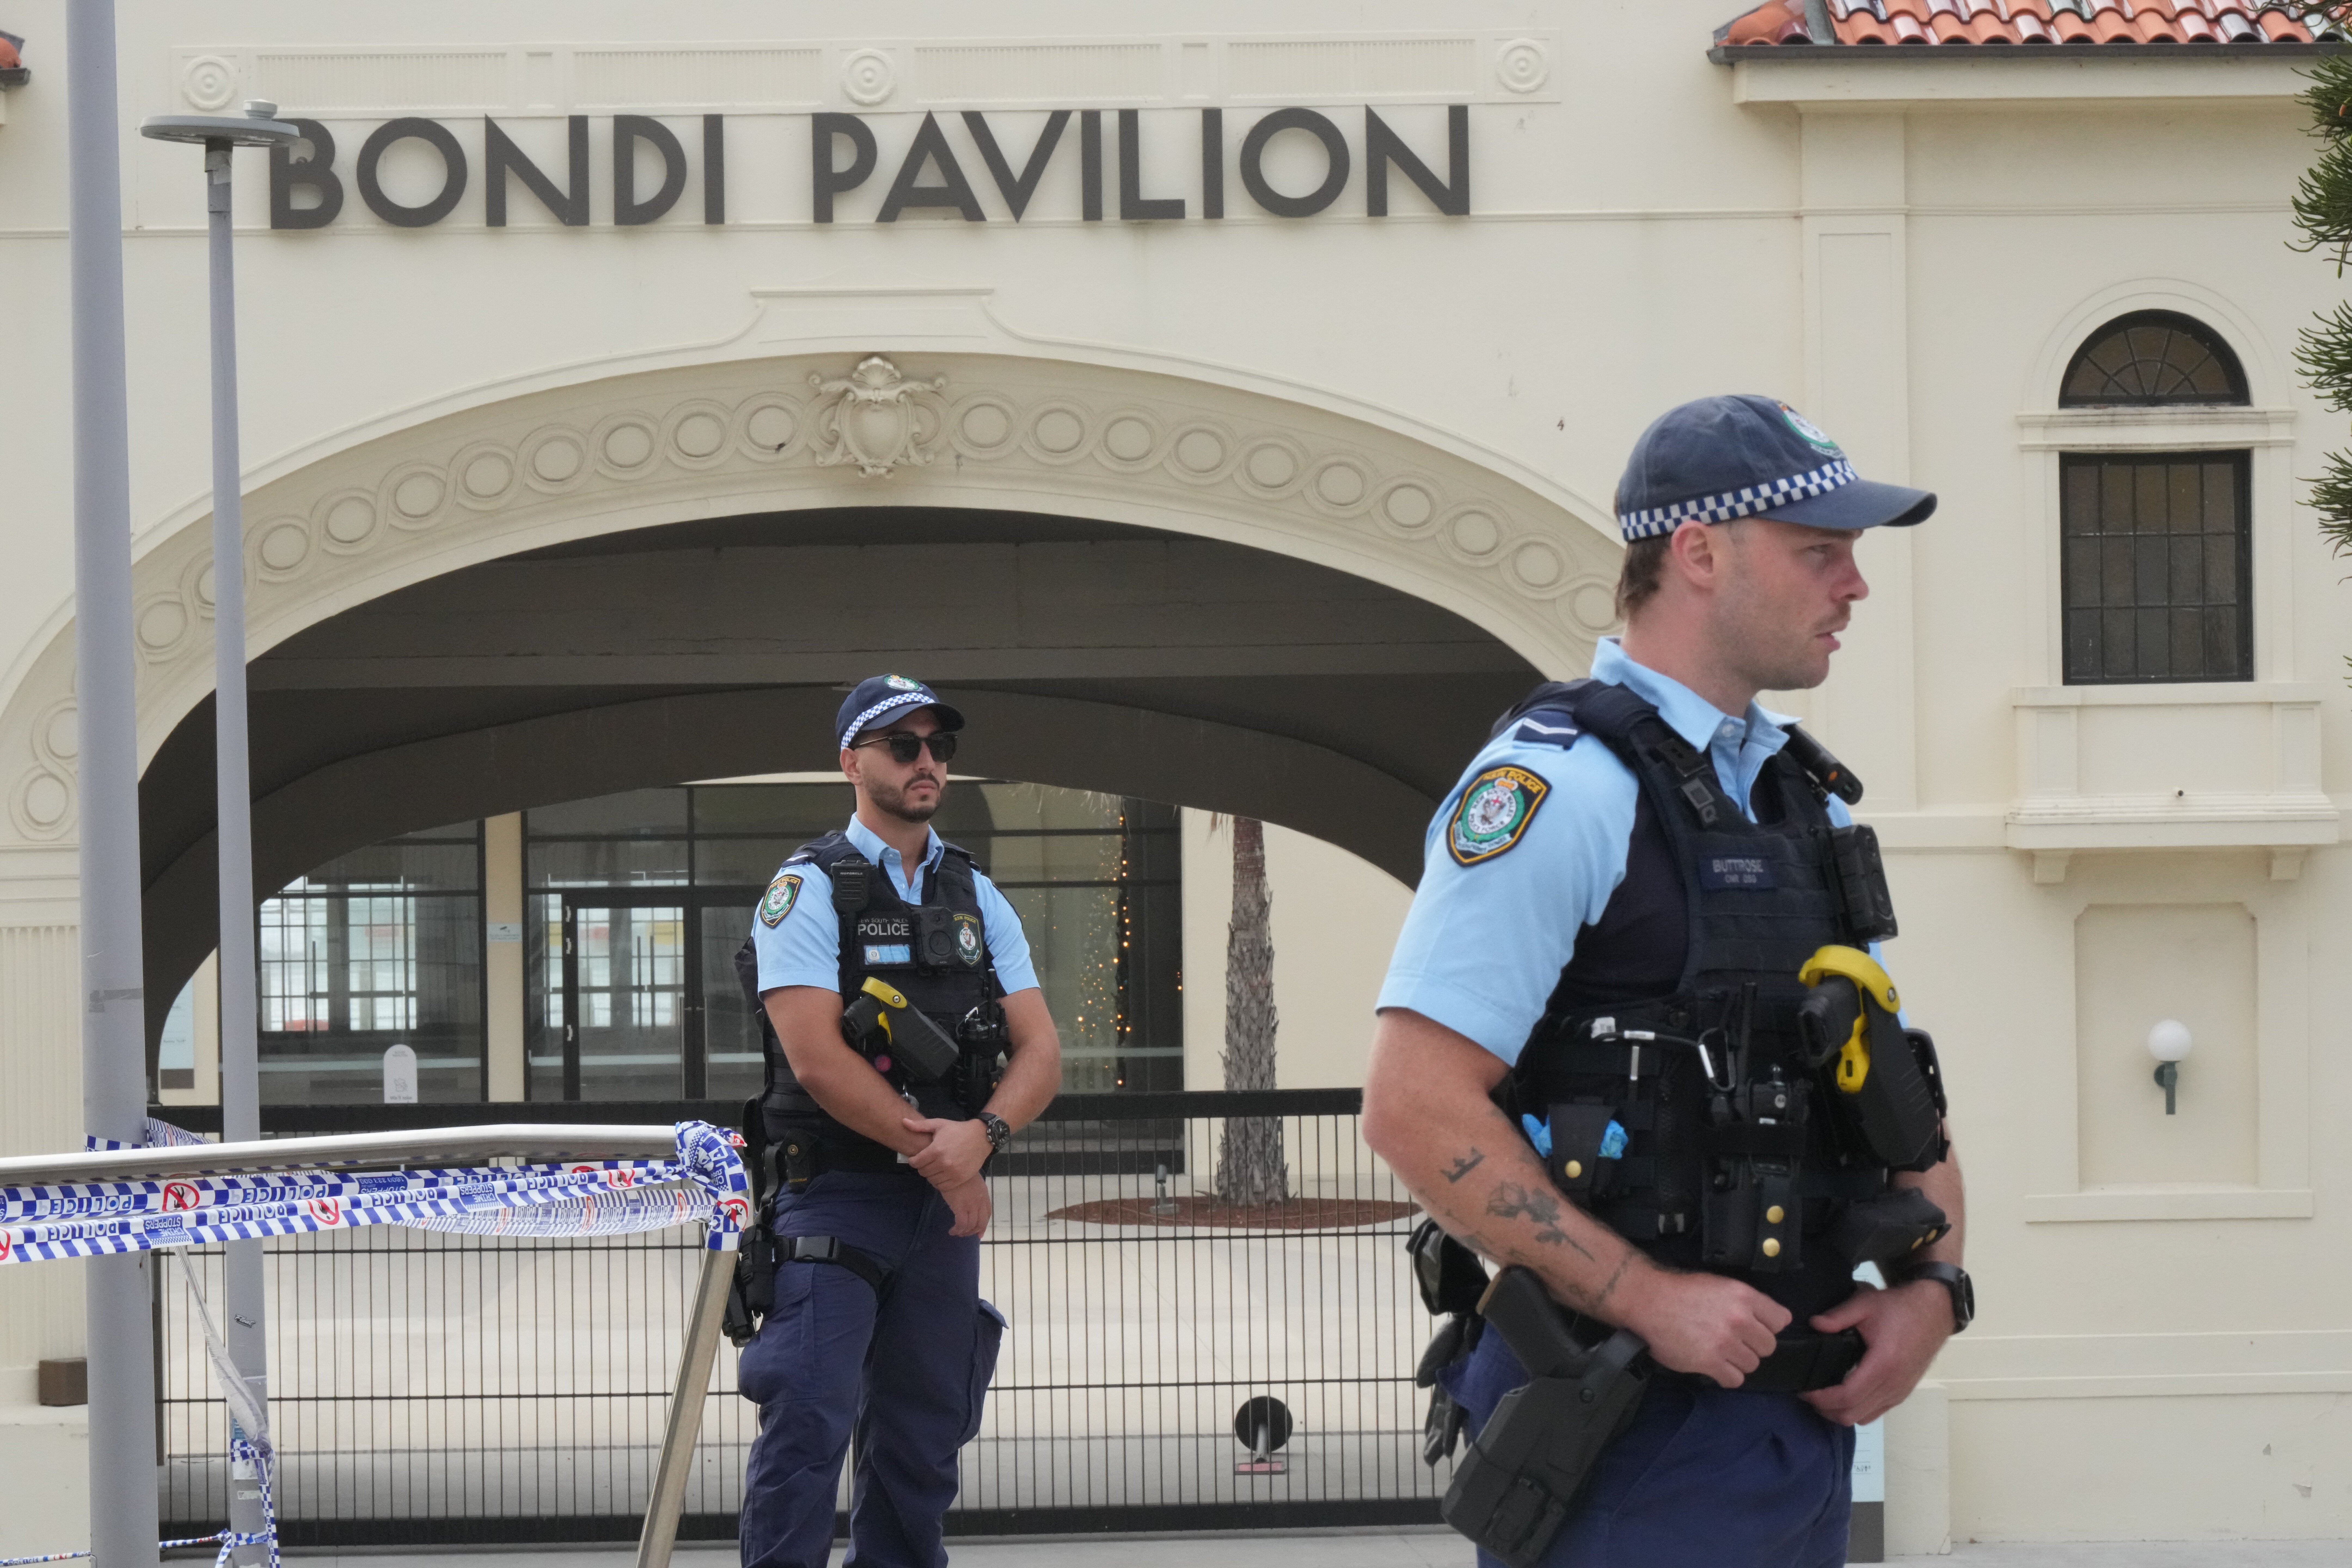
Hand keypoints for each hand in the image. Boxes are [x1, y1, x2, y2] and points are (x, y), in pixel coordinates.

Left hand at [903, 1116, 991, 1190]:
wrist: (981, 1137)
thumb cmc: (958, 1130)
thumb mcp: (939, 1125)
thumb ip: (920, 1126)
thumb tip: (903, 1122)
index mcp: (936, 1150)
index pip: (916, 1163)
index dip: (913, 1160)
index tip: (916, 1158)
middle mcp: (943, 1163)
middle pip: (923, 1172)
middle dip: (922, 1167)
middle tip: (927, 1162)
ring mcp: (952, 1172)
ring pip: (932, 1180)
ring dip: (931, 1174)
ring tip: (935, 1167)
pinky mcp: (959, 1178)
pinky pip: (942, 1186)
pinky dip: (939, 1182)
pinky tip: (942, 1174)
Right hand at [941, 1175, 991, 1237]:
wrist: (953, 1168)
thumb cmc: (960, 1173)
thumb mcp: (973, 1182)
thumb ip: (974, 1193)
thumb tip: (970, 1201)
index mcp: (984, 1195)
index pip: (987, 1214)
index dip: (983, 1225)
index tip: (980, 1233)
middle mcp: (980, 1202)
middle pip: (980, 1222)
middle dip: (974, 1231)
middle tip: (965, 1234)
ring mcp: (971, 1205)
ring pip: (971, 1225)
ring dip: (964, 1232)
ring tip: (957, 1233)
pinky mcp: (961, 1207)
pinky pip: (961, 1224)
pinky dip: (957, 1230)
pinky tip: (952, 1231)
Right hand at [1615, 1266, 1791, 1387]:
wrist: (1648, 1300)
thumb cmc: (1682, 1291)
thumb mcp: (1720, 1285)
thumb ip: (1745, 1302)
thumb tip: (1764, 1322)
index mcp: (1744, 1296)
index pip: (1781, 1319)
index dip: (1769, 1325)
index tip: (1756, 1327)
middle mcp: (1739, 1319)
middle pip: (1769, 1345)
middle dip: (1753, 1345)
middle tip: (1734, 1341)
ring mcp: (1725, 1342)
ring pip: (1752, 1364)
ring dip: (1738, 1361)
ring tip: (1720, 1352)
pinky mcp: (1710, 1362)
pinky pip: (1735, 1379)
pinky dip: (1726, 1375)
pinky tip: (1714, 1365)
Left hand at [1802, 1280, 1952, 1425]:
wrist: (1935, 1312)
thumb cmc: (1900, 1308)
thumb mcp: (1866, 1303)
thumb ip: (1838, 1315)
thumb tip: (1814, 1324)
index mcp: (1883, 1366)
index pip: (1847, 1397)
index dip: (1822, 1399)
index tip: (1804, 1390)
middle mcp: (1893, 1385)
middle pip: (1852, 1415)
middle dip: (1826, 1409)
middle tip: (1809, 1394)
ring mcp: (1899, 1392)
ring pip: (1864, 1418)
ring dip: (1840, 1413)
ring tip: (1824, 1395)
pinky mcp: (1903, 1393)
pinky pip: (1876, 1413)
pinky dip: (1857, 1410)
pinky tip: (1845, 1395)